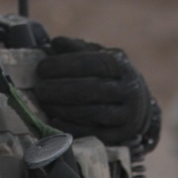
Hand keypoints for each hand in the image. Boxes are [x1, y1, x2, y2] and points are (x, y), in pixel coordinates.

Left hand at [34, 36, 152, 145]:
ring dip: (65, 109)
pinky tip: (55, 122)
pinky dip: (73, 128)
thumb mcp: (98, 57)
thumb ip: (77, 49)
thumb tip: (56, 43)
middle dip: (62, 89)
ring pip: (94, 112)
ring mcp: (128, 113)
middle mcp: (129, 88)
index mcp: (121, 65)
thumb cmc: (108, 76)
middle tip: (39, 89)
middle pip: (93, 89)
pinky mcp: (123, 135)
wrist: (137, 103)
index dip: (65, 65)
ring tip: (44, 104)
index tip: (42, 68)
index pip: (93, 63)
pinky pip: (95, 133)